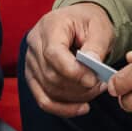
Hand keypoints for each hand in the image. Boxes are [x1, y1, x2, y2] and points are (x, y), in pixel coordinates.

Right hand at [22, 2, 115, 117]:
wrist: (77, 22)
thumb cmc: (88, 22)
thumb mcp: (99, 27)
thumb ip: (96, 45)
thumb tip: (92, 63)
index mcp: (50, 26)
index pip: (53, 54)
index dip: (73, 72)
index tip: (93, 79)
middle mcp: (34, 44)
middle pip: (51, 75)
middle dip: (78, 86)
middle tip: (101, 84)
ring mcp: (30, 62)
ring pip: (49, 90)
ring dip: (75, 97)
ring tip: (96, 89)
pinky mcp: (33, 77)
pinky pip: (43, 100)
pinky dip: (63, 108)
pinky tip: (82, 108)